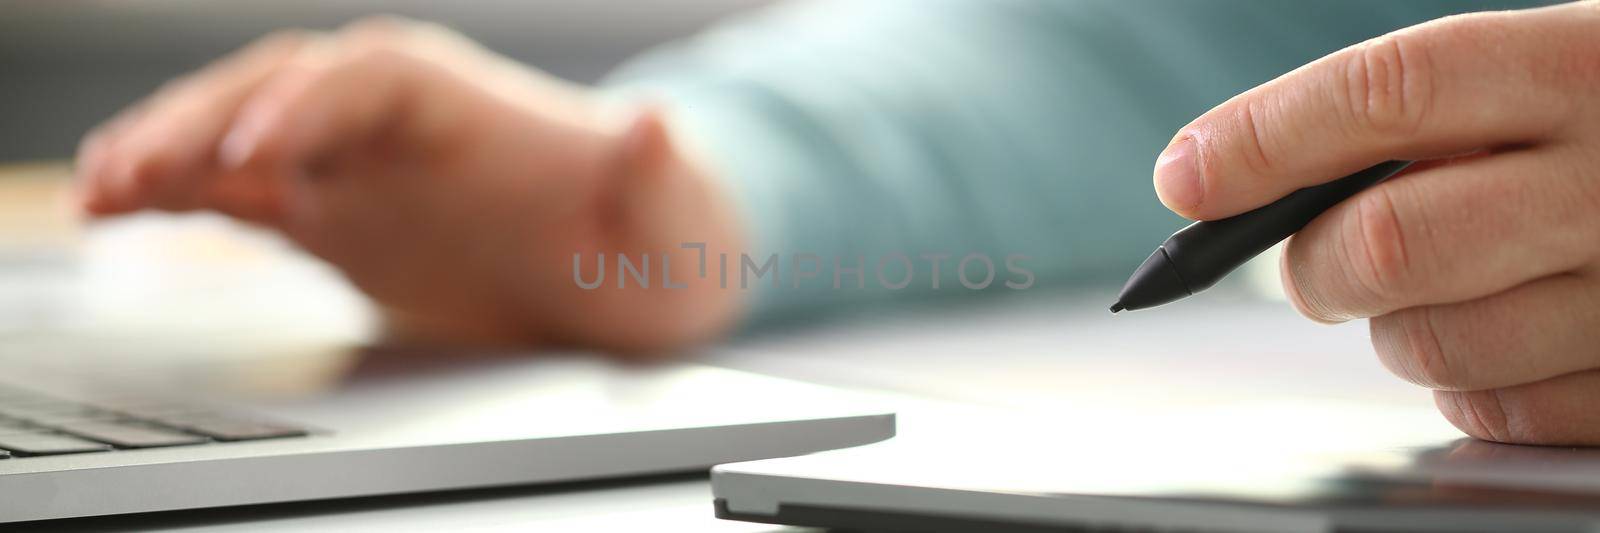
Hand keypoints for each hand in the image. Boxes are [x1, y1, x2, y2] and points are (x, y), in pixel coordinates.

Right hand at [75, 17, 745, 353]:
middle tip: (143, 170)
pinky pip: (237, 192)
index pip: (369, 77)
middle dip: (210, 123)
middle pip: (281, 92)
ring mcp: (352, 162)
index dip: (313, 107)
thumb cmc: (644, 230)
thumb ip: (659, 172)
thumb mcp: (671, 210)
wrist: (619, 267)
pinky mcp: (328, 210)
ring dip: (170, 155)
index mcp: (463, 99)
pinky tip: (114, 208)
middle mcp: (391, 119)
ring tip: (101, 191)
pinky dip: (175, 196)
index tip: (269, 155)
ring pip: (240, 137)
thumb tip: (659, 124)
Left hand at [1153, 3, 1599, 443]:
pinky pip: (1496, 413)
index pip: (1391, 90)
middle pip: (1388, 241)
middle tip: (1312, 263)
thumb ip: (1420, 119)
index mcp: (1589, 63)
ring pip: (1431, 344)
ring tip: (1433, 295)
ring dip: (1391, 332)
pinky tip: (1504, 337)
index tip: (1186, 176)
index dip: (1267, 136)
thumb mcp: (1556, 78)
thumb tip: (1233, 179)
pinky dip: (1466, 388)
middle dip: (1313, 267)